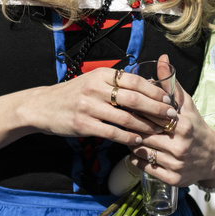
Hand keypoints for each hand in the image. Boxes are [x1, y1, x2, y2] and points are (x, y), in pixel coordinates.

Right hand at [20, 66, 162, 147]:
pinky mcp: (83, 124)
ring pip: (125, 118)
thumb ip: (115, 83)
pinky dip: (127, 138)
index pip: (135, 81)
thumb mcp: (92, 81)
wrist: (43, 106)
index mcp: (101, 74)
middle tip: (171, 117)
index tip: (169, 100)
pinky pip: (112, 132)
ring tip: (158, 131)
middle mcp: (95, 88)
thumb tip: (146, 87)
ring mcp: (88, 106)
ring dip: (145, 126)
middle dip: (156, 109)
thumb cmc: (73, 94)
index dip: (155, 91)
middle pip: (134, 99)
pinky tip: (137, 141)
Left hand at [125, 54, 214, 187]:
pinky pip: (145, 167)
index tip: (124, 104)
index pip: (151, 116)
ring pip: (142, 151)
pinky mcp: (173, 179)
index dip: (136, 110)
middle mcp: (180, 146)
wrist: (214, 157)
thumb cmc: (195, 126)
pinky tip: (135, 150)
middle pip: (144, 133)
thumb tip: (162, 59)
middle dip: (131, 125)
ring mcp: (176, 164)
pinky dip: (136, 158)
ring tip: (125, 132)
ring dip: (131, 141)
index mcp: (183, 126)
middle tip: (118, 118)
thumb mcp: (186, 104)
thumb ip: (171, 83)